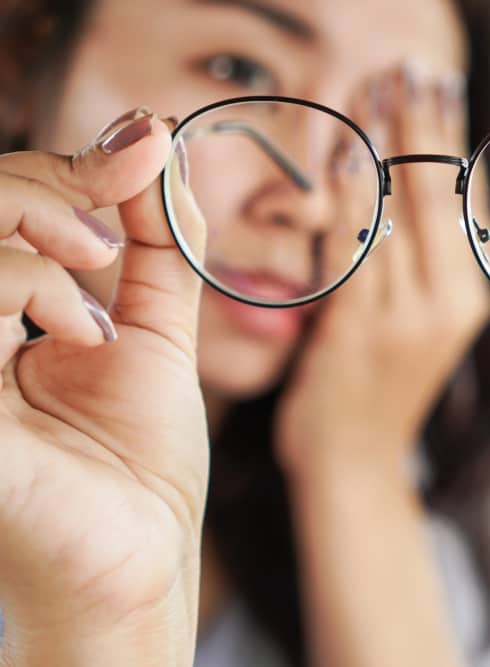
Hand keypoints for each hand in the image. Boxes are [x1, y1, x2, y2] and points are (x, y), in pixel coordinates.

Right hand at [0, 109, 207, 665]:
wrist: (138, 552)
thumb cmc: (138, 459)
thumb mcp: (158, 330)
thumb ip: (158, 243)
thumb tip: (155, 146)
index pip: (1, 203)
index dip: (66, 165)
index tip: (145, 142)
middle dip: (43, 184)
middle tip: (109, 223)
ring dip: (37, 236)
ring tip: (97, 288)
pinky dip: (22, 287)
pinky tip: (79, 336)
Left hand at [276, 65, 489, 477]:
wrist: (354, 468)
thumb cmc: (378, 388)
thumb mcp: (418, 323)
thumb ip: (422, 261)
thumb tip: (424, 189)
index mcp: (470, 297)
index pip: (467, 200)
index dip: (452, 138)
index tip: (439, 86)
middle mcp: (450, 303)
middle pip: (440, 194)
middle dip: (424, 123)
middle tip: (411, 68)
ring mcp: (407, 319)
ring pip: (401, 212)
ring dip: (386, 142)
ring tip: (377, 86)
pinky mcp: (360, 333)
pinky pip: (358, 249)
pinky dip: (354, 197)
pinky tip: (348, 153)